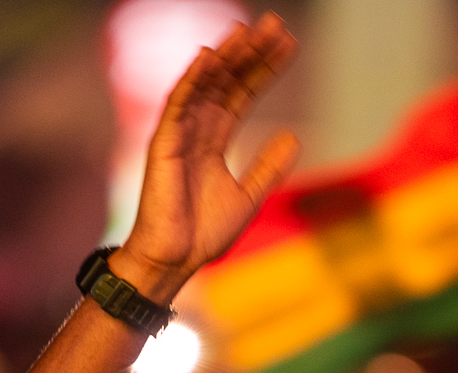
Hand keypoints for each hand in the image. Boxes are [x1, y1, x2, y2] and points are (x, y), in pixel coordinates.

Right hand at [112, 12, 299, 302]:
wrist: (175, 260)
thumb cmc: (203, 235)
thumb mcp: (249, 197)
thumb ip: (268, 166)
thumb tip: (294, 136)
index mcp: (215, 140)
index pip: (243, 94)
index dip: (265, 69)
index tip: (289, 45)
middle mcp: (196, 130)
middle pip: (227, 81)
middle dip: (250, 53)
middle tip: (276, 26)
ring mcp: (179, 134)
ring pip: (204, 84)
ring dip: (225, 56)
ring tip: (248, 30)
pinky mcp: (163, 143)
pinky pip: (179, 103)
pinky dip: (193, 78)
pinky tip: (209, 55)